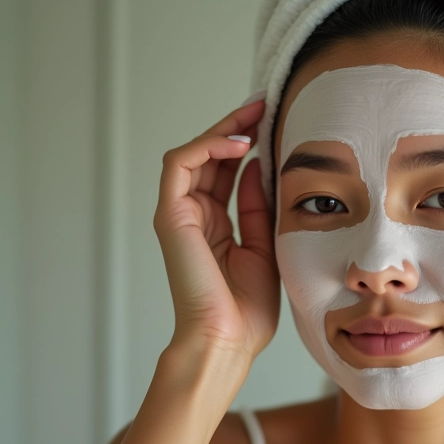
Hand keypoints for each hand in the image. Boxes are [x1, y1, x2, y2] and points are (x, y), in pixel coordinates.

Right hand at [154, 98, 279, 369]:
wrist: (228, 340)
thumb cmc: (248, 308)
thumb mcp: (264, 246)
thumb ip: (258, 206)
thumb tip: (258, 165)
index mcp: (217, 225)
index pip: (228, 171)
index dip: (248, 144)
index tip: (273, 121)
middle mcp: (195, 216)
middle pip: (211, 157)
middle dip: (237, 127)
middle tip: (264, 103)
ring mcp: (180, 215)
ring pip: (194, 154)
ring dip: (223, 129)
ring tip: (255, 113)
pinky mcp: (170, 216)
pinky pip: (180, 166)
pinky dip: (207, 147)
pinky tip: (240, 143)